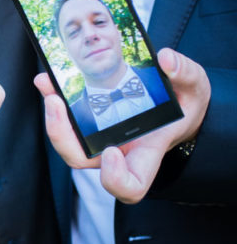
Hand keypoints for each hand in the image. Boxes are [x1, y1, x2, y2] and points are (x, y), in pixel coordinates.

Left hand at [34, 48, 209, 202]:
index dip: (116, 179)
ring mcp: (100, 138)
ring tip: (48, 85)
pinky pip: (64, 120)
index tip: (112, 151)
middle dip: (62, 137)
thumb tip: (166, 59)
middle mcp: (118, 151)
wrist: (173, 103)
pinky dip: (54, 100)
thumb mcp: (195, 88)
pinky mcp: (88, 123)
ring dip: (52, 117)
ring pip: (67, 142)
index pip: (131, 184)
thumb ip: (185, 74)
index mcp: (147, 152)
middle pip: (81, 160)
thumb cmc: (185, 105)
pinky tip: (49, 80)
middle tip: (57, 104)